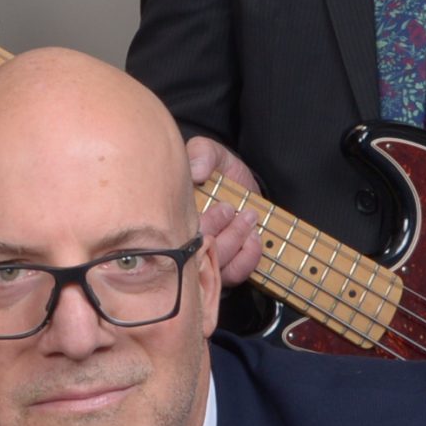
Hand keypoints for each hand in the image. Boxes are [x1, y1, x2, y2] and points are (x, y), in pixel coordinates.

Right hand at [187, 137, 262, 284]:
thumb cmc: (217, 169)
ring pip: (216, 267)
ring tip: (249, 218)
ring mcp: (204, 259)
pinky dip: (248, 258)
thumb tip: (197, 173)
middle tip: (237, 210)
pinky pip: (234, 274)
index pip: (177, 236)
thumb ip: (202, 154)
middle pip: (198, 257)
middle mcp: (184, 243)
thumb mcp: (209, 151)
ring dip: (236, 242)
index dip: (206, 226)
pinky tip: (254, 238)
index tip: (225, 207)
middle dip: (224, 235)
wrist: (237, 183)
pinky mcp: (224, 268)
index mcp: (171, 218)